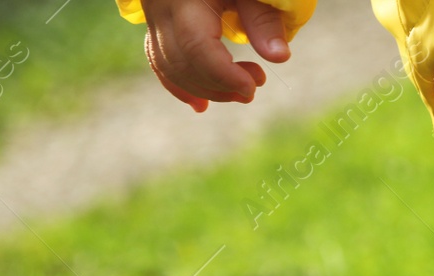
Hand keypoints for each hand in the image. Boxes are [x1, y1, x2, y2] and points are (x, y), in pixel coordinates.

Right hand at [142, 0, 289, 111]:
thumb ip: (263, 19)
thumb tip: (279, 57)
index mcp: (183, 0)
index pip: (197, 47)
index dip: (224, 75)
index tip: (253, 87)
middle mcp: (160, 9)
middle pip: (183, 62)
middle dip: (220, 84)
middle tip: (255, 85)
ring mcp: (153, 18)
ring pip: (170, 66)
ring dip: (206, 88)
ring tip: (242, 89)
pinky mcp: (155, 25)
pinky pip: (159, 60)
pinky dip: (179, 85)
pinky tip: (201, 106)